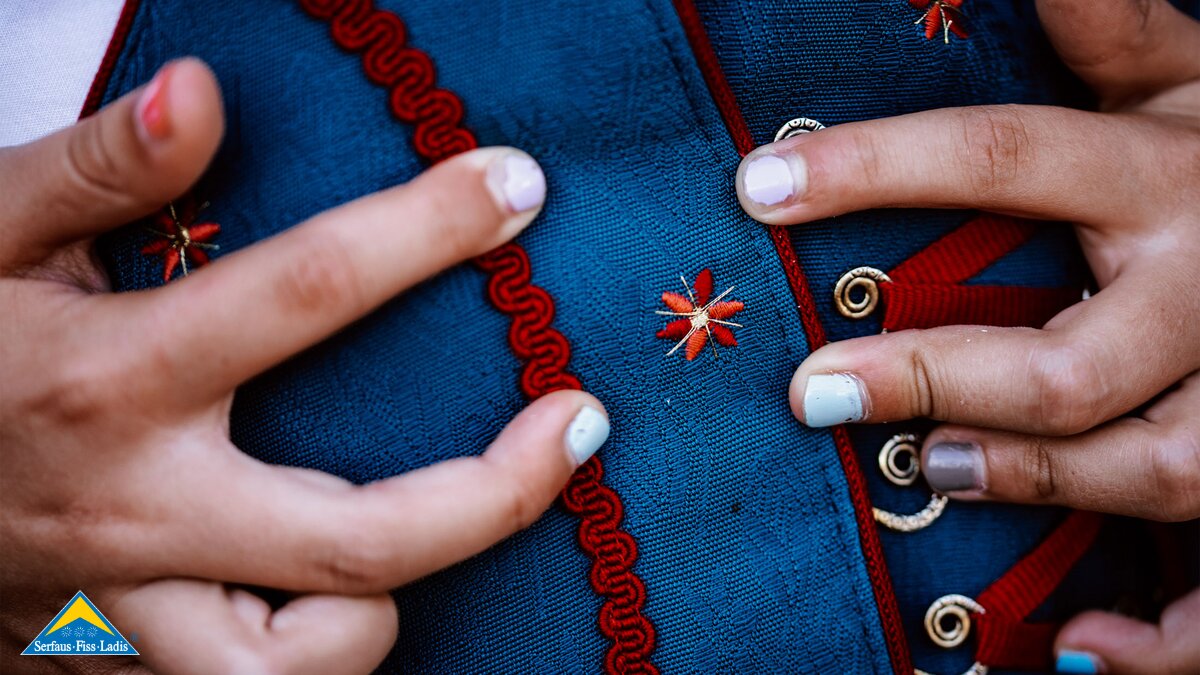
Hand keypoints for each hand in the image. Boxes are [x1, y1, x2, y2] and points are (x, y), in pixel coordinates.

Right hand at [0, 58, 608, 673]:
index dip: (427, 232)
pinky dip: (323, 645)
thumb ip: (97, 167)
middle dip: (501, 490)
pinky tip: (335, 581)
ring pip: (311, 659)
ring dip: (391, 599)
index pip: (305, 292)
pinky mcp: (135, 653)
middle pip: (360, 536)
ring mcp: (141, 602)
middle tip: (581, 419)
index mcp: (112, 380)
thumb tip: (205, 95)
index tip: (517, 191)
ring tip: (436, 516)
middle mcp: (143, 511)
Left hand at [736, 1, 1197, 671]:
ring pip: (1158, 465)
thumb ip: (1108, 28)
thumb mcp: (1184, 77)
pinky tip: (1079, 647)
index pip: (1002, 161)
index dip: (873, 170)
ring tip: (935, 470)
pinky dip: (1166, 635)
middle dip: (936, 377)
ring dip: (1037, 484)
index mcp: (1170, 169)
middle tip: (813, 393)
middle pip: (1073, 358)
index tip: (753, 190)